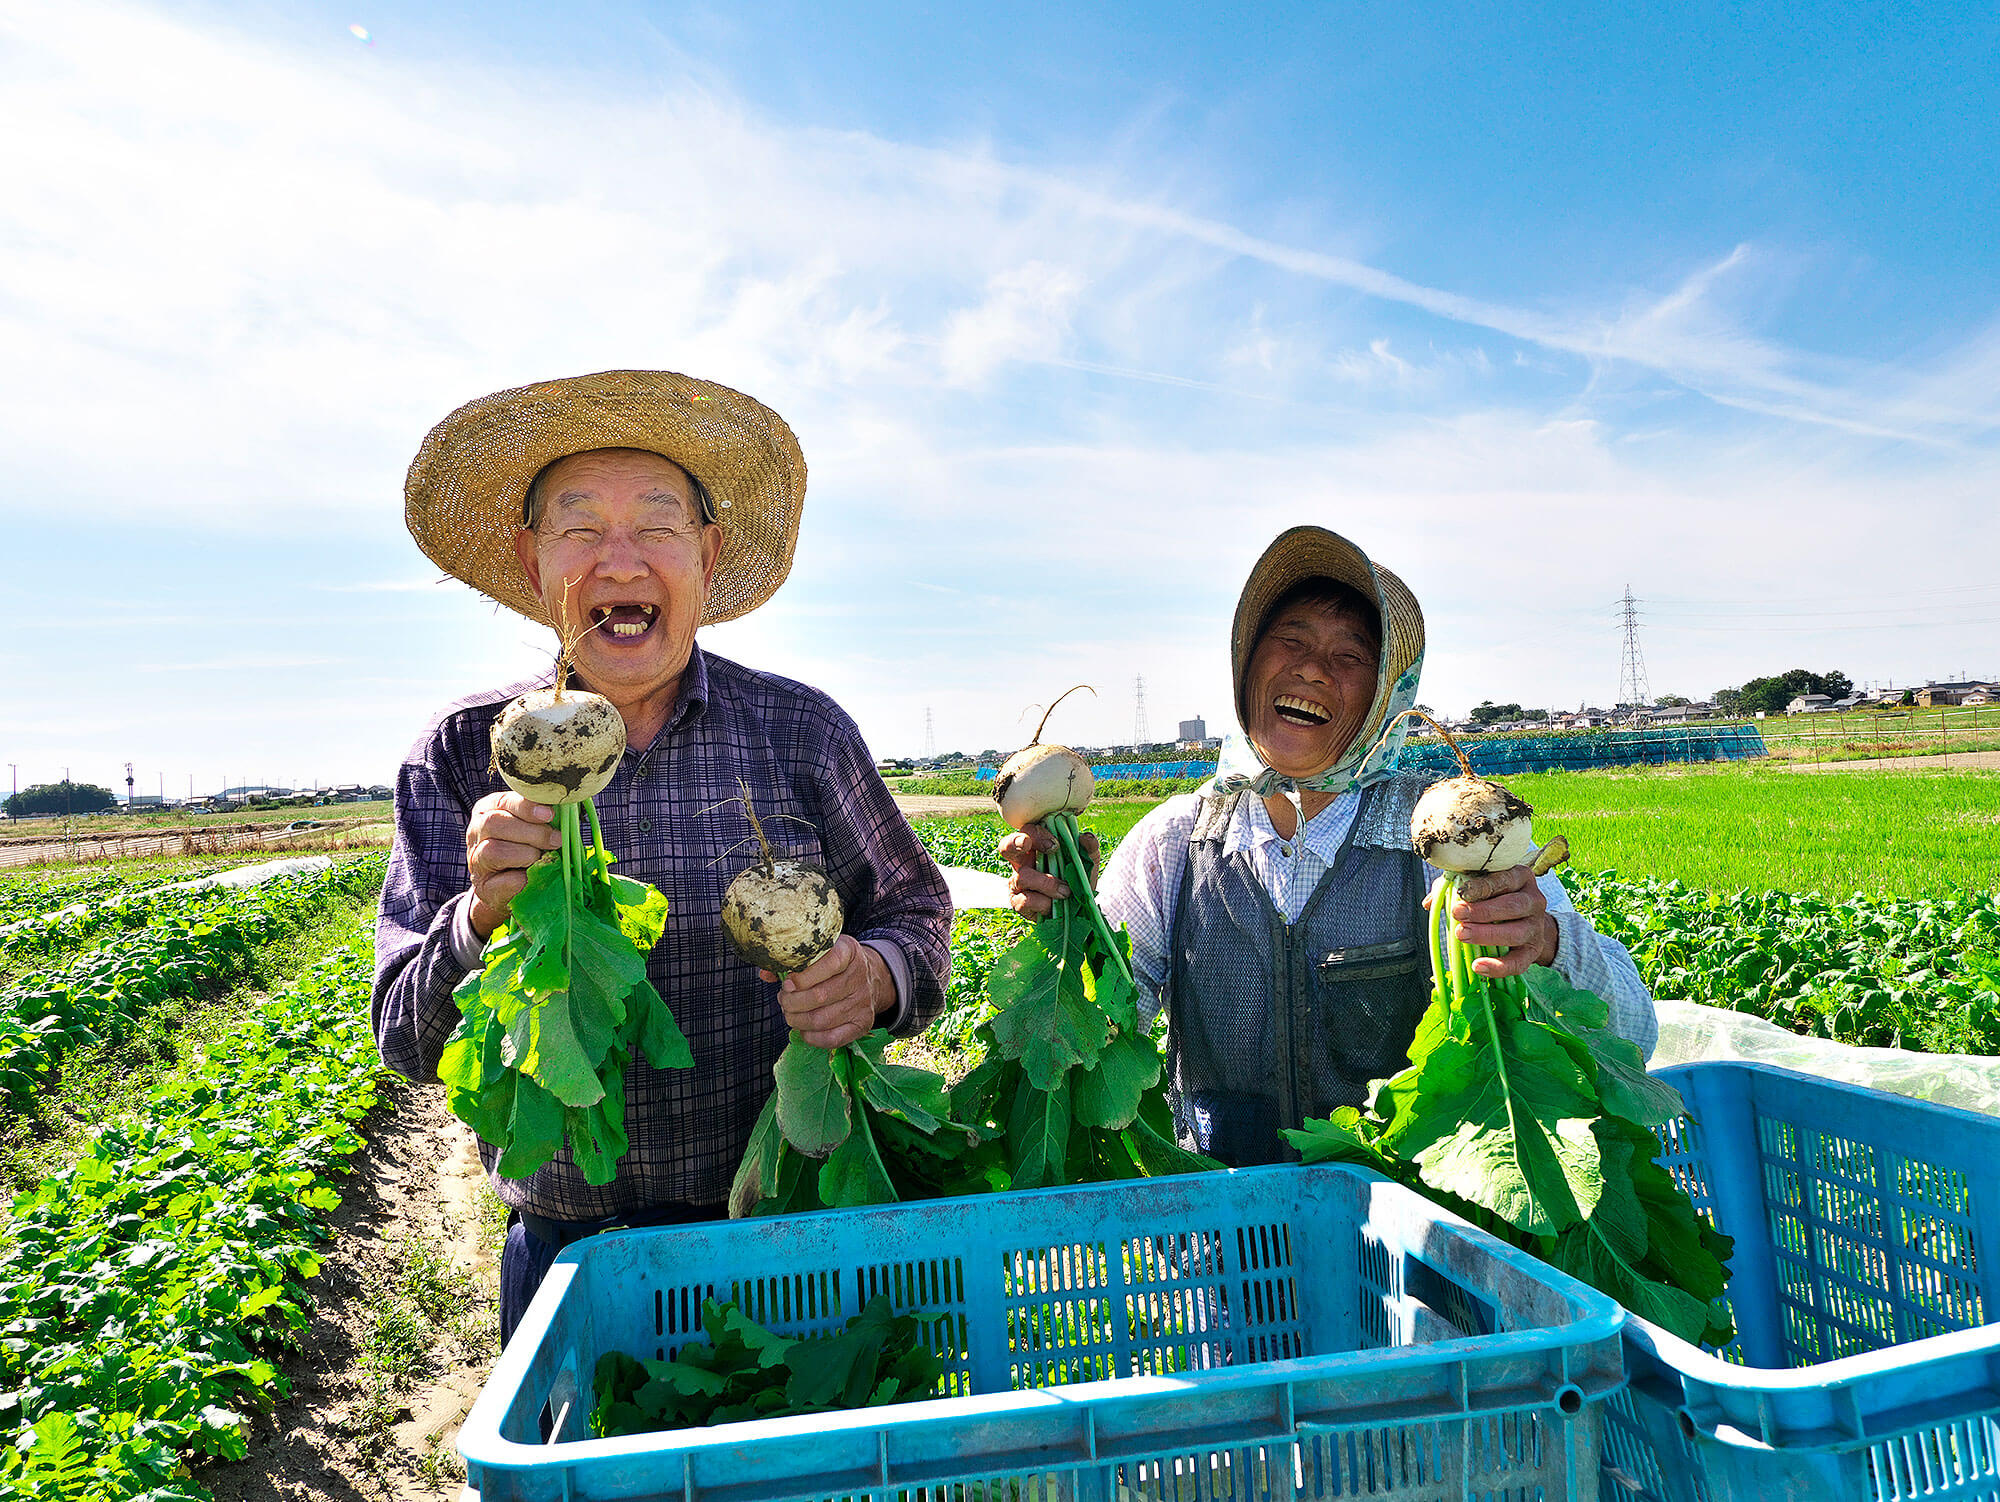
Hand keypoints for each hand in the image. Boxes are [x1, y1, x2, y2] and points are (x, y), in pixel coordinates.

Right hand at [465, 791, 561, 937]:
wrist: (506, 887)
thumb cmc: (523, 848)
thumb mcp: (530, 826)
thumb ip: (541, 817)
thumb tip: (566, 810)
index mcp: (488, 811)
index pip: (502, 801)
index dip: (526, 807)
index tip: (549, 814)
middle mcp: (476, 832)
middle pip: (494, 823)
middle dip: (531, 832)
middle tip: (556, 840)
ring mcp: (476, 860)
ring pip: (493, 850)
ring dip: (525, 854)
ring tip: (540, 858)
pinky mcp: (483, 886)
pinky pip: (502, 881)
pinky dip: (521, 879)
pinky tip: (530, 876)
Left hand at [759, 934, 893, 1047]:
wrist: (871, 977)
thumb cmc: (835, 965)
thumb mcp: (819, 952)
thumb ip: (792, 961)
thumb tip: (765, 974)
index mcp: (848, 952)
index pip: (829, 963)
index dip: (803, 976)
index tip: (787, 982)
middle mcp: (859, 976)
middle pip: (820, 996)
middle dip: (792, 1001)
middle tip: (783, 1000)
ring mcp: (863, 1002)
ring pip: (822, 1019)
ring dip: (797, 1020)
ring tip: (790, 1013)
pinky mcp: (863, 1023)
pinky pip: (833, 1038)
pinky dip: (812, 1037)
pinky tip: (803, 1029)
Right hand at [999, 823, 1099, 919]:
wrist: (1079, 908)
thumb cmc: (1076, 879)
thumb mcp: (1088, 862)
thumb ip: (1089, 847)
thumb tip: (1086, 837)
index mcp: (1037, 847)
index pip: (1028, 831)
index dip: (1037, 834)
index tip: (1056, 845)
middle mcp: (1023, 862)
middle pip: (1006, 846)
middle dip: (1015, 842)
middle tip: (1028, 844)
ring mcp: (1018, 882)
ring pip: (1023, 876)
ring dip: (1047, 884)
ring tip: (1065, 891)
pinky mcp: (1018, 902)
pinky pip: (1024, 900)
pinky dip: (1043, 902)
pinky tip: (1053, 905)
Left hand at [1424, 865, 1558, 978]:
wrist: (1527, 922)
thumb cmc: (1497, 898)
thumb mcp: (1479, 885)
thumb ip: (1455, 887)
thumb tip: (1430, 903)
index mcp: (1520, 877)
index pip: (1504, 879)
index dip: (1483, 886)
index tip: (1462, 893)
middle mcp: (1534, 900)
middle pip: (1513, 905)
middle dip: (1483, 911)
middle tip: (1458, 914)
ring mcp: (1536, 927)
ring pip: (1516, 932)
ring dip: (1487, 935)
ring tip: (1462, 935)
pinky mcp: (1534, 950)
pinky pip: (1518, 962)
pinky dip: (1498, 966)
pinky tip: (1478, 966)